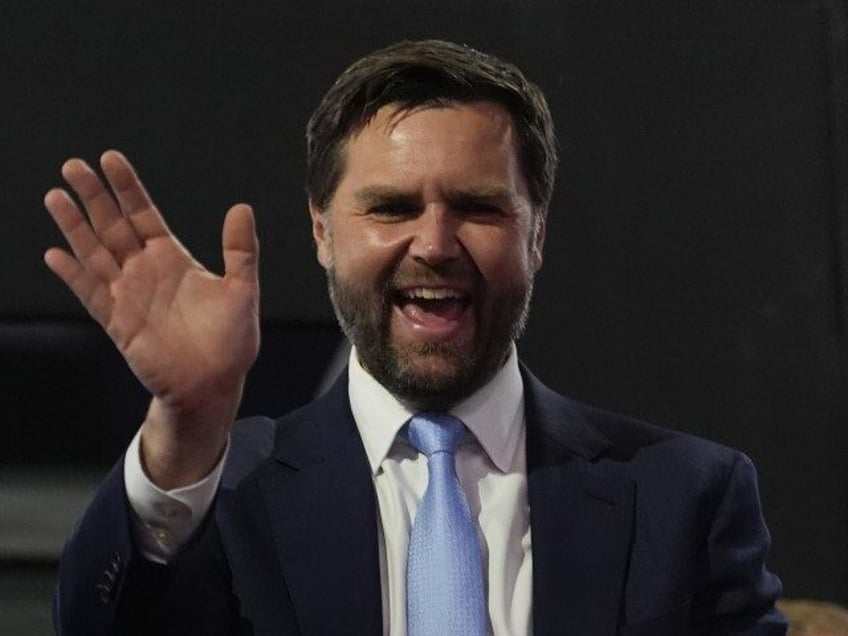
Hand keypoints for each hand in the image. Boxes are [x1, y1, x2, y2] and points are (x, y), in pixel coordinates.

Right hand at [44, 151, 259, 486]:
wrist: (216, 384)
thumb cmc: (232, 340)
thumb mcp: (242, 289)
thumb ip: (240, 250)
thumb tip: (242, 206)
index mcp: (173, 259)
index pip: (144, 214)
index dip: (127, 187)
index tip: (110, 158)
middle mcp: (146, 272)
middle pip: (113, 226)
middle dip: (94, 196)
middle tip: (73, 165)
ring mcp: (129, 295)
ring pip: (95, 253)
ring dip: (75, 227)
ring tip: (56, 197)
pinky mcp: (119, 322)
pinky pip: (92, 294)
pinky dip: (73, 275)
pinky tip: (55, 254)